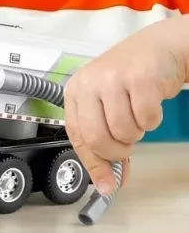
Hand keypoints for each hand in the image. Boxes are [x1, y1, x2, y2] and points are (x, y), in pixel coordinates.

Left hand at [64, 18, 186, 194]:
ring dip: (136, 133)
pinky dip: (152, 119)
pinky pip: (147, 119)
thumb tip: (107, 184)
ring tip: (136, 114)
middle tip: (127, 144)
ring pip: (124, 132)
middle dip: (117, 151)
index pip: (77, 136)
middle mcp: (88, 83)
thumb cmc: (128, 79)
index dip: (93, 163)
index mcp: (75, 91)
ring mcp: (112, 79)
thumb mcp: (106, 105)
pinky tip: (148, 102)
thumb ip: (104, 141)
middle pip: (97, 139)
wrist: (157, 48)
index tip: (107, 184)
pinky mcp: (138, 78)